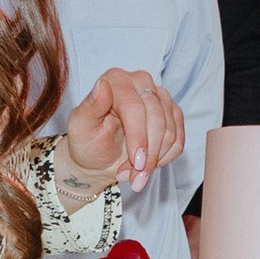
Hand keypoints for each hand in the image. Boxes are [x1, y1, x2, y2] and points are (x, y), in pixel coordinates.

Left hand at [61, 66, 182, 190]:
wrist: (98, 158)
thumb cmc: (87, 141)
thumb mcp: (80, 127)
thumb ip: (90, 106)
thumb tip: (102, 86)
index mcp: (116, 80)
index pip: (135, 107)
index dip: (138, 137)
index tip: (137, 163)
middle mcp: (140, 82)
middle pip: (157, 118)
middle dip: (149, 154)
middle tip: (135, 178)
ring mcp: (160, 96)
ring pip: (171, 130)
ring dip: (156, 159)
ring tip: (136, 176)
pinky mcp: (172, 113)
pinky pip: (179, 138)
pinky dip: (166, 157)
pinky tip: (149, 165)